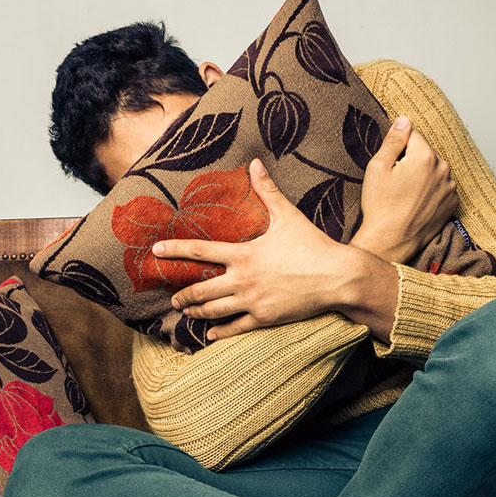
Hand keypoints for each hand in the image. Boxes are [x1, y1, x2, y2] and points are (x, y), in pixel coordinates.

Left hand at [156, 159, 397, 340]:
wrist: (338, 277)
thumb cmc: (313, 245)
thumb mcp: (288, 215)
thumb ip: (267, 191)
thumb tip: (254, 163)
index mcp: (244, 254)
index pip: (201, 250)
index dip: (176, 250)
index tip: (157, 251)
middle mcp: (243, 279)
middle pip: (202, 289)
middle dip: (184, 294)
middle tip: (173, 297)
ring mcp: (253, 301)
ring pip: (215, 310)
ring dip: (197, 312)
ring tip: (186, 313)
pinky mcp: (265, 318)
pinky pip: (236, 327)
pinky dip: (220, 331)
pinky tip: (211, 334)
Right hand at [351, 115, 459, 263]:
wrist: (391, 242)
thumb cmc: (381, 207)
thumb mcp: (378, 167)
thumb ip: (393, 140)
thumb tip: (404, 120)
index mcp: (425, 156)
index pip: (413, 135)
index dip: (398, 147)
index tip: (390, 165)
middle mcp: (443, 169)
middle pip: (425, 152)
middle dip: (411, 161)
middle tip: (395, 183)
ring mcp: (450, 188)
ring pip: (434, 170)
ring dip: (422, 176)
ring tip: (406, 195)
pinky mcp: (452, 204)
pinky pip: (441, 187)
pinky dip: (431, 191)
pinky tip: (416, 203)